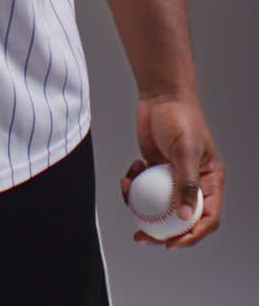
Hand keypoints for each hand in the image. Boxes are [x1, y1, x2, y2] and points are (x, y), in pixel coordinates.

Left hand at [120, 93, 224, 246]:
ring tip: (126, 191)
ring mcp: (173, 175)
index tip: (173, 243)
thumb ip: (186, 183)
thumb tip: (184, 216)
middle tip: (143, 237)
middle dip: (162, 230)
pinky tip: (131, 168)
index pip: (208, 217)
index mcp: (210, 180)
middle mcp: (193, 181)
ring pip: (158, 203)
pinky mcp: (155, 167)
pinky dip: (134, 183)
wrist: (161, 94)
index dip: (193, 235)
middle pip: (181, 217)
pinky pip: (144, 186)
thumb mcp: (185, 150)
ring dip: (141, 204)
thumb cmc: (181, 117)